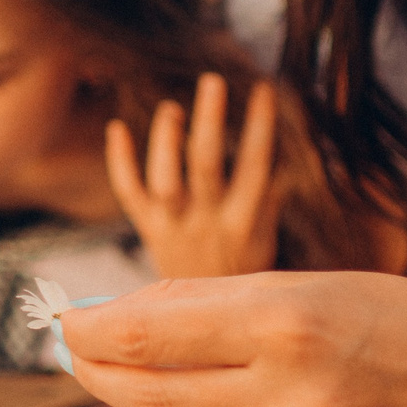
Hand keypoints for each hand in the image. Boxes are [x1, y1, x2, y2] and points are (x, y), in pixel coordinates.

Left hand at [61, 271, 406, 406]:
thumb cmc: (398, 320)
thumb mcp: (310, 283)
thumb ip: (211, 303)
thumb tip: (113, 318)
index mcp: (290, 323)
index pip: (147, 334)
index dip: (88, 331)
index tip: (64, 322)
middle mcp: (295, 398)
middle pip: (149, 396)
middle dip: (99, 373)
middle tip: (79, 354)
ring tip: (123, 387)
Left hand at [106, 74, 281, 277]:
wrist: (201, 326)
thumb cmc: (240, 267)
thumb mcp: (265, 237)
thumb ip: (271, 196)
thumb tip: (290, 152)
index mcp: (243, 222)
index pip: (256, 168)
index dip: (260, 128)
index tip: (262, 89)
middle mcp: (206, 223)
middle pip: (206, 167)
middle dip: (209, 122)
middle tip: (211, 81)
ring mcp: (172, 226)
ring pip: (165, 181)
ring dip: (165, 142)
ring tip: (171, 108)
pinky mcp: (147, 228)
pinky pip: (129, 194)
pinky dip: (119, 162)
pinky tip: (116, 128)